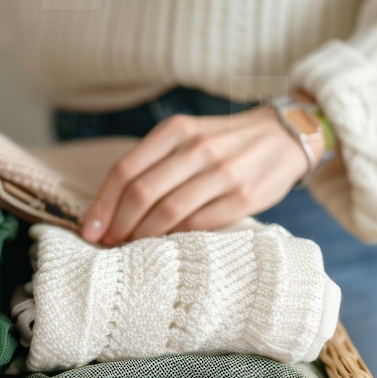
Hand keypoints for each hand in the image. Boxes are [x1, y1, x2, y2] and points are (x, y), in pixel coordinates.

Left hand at [81, 106, 317, 245]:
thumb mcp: (189, 135)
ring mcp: (223, 173)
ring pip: (168, 211)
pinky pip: (198, 224)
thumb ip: (154, 161)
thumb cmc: (225, 142)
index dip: (102, 204)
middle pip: (141, 193)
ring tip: (132, 247)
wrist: (285, 136)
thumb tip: (112, 205)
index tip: (90, 229)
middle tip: (108, 244)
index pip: (125, 170)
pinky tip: (165, 246)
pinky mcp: (244, 197)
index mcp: (177, 130)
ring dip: (143, 235)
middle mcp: (198, 148)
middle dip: (118, 225)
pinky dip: (175, 238)